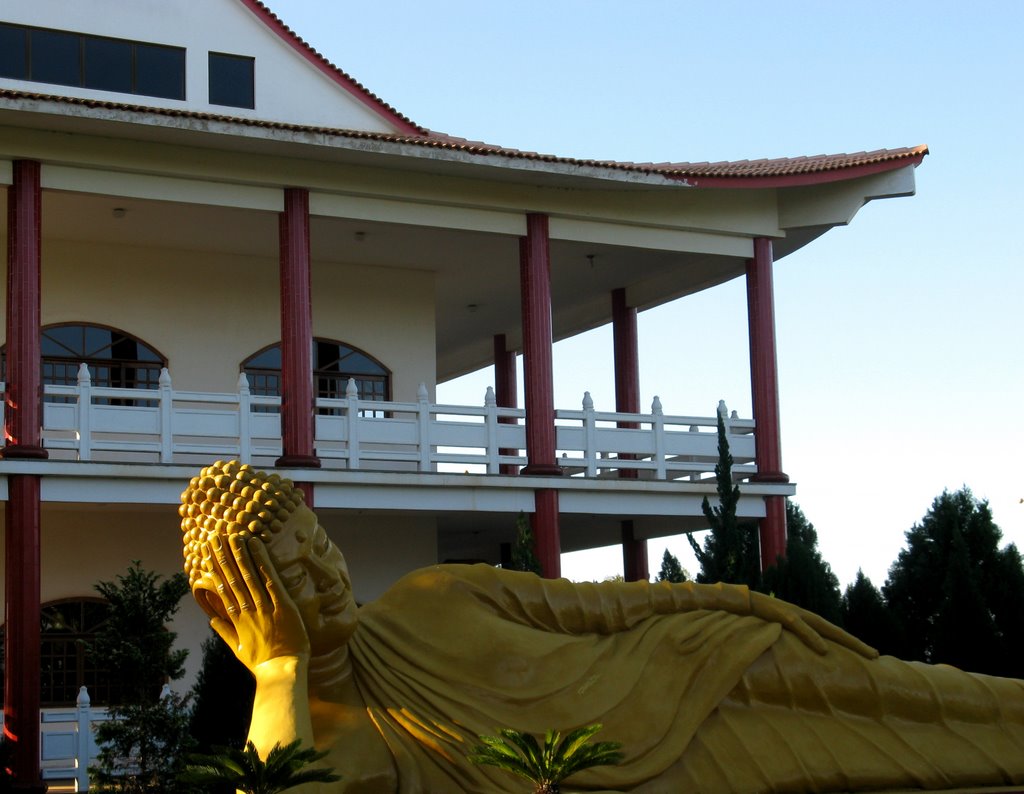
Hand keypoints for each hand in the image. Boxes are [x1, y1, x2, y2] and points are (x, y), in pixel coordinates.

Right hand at [194, 533, 310, 670]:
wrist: (281, 674)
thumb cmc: (262, 664)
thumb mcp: (239, 650)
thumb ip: (225, 633)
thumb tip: (212, 620)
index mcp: (237, 620)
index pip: (223, 589)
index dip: (215, 570)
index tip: (207, 555)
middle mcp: (247, 611)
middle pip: (233, 579)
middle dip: (223, 557)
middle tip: (214, 537)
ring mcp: (264, 608)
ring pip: (249, 576)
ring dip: (240, 555)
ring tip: (233, 536)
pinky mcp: (282, 606)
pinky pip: (271, 580)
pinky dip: (263, 562)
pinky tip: (256, 546)